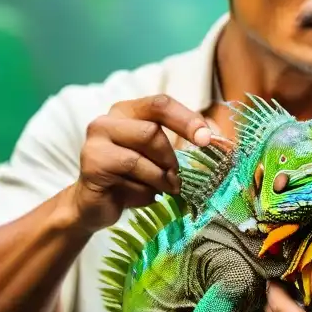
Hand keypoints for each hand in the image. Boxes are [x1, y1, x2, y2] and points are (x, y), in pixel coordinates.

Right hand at [68, 94, 212, 231]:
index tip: (206, 140)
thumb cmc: (134, 179)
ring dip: (159, 178)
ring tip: (162, 188)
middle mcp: (107, 121)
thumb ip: (185, 144)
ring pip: (141, 155)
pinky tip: (140, 195)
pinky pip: (129, 175)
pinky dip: (144, 190)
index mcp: (128, 111)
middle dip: (170, 159)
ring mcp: (96, 142)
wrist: (95, 207)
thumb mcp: (162, 158)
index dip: (187, 120)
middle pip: (152, 132)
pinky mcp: (92, 165)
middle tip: (176, 178)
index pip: (161, 104)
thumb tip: (219, 139)